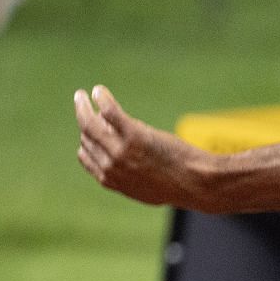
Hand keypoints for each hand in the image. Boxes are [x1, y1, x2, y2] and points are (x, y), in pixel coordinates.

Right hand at [73, 85, 205, 208]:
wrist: (197, 183)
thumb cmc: (177, 186)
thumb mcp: (145, 189)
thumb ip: (128, 178)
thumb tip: (120, 169)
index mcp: (110, 180)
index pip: (84, 154)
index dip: (87, 141)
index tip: (91, 131)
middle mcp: (111, 166)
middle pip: (87, 136)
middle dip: (86, 120)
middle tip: (85, 105)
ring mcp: (120, 150)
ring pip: (89, 122)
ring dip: (82, 105)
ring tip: (83, 95)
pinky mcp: (134, 135)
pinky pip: (108, 111)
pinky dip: (101, 98)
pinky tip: (99, 91)